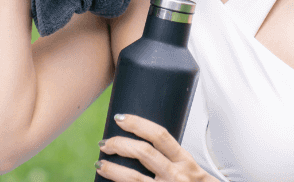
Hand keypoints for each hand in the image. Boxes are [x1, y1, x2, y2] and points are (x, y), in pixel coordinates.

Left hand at [96, 113, 219, 181]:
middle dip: (120, 144)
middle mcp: (176, 175)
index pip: (159, 135)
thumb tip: (145, 145)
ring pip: (134, 178)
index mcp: (185, 161)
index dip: (138, 124)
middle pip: (144, 153)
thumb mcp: (192, 169)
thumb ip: (173, 159)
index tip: (121, 118)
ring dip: (113, 169)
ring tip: (100, 164)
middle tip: (105, 143)